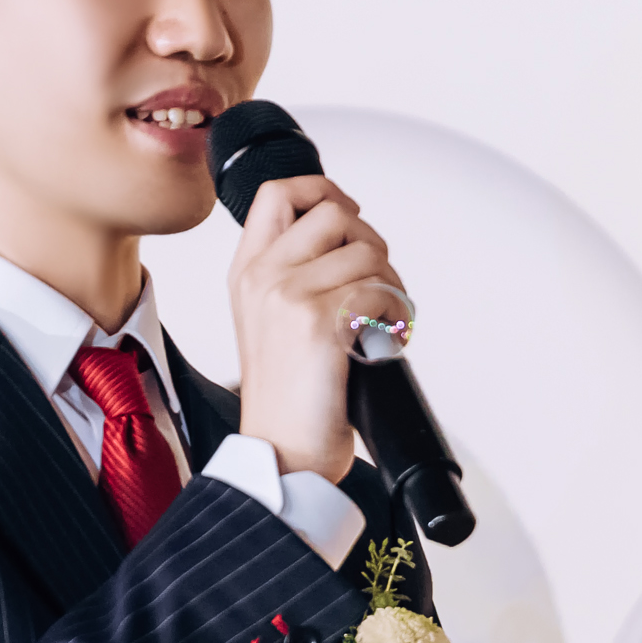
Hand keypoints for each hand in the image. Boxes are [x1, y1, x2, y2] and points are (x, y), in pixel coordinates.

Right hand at [226, 171, 407, 484]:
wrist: (282, 452)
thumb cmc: (288, 395)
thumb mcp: (268, 320)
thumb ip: (290, 272)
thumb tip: (344, 232)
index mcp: (246, 271)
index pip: (277, 192)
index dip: (322, 190)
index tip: (349, 218)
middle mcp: (262, 275)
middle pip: (333, 211)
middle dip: (370, 242)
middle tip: (374, 284)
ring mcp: (288, 295)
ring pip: (367, 250)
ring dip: (390, 284)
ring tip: (380, 322)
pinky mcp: (319, 322)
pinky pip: (379, 289)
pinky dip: (395, 315)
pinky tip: (381, 341)